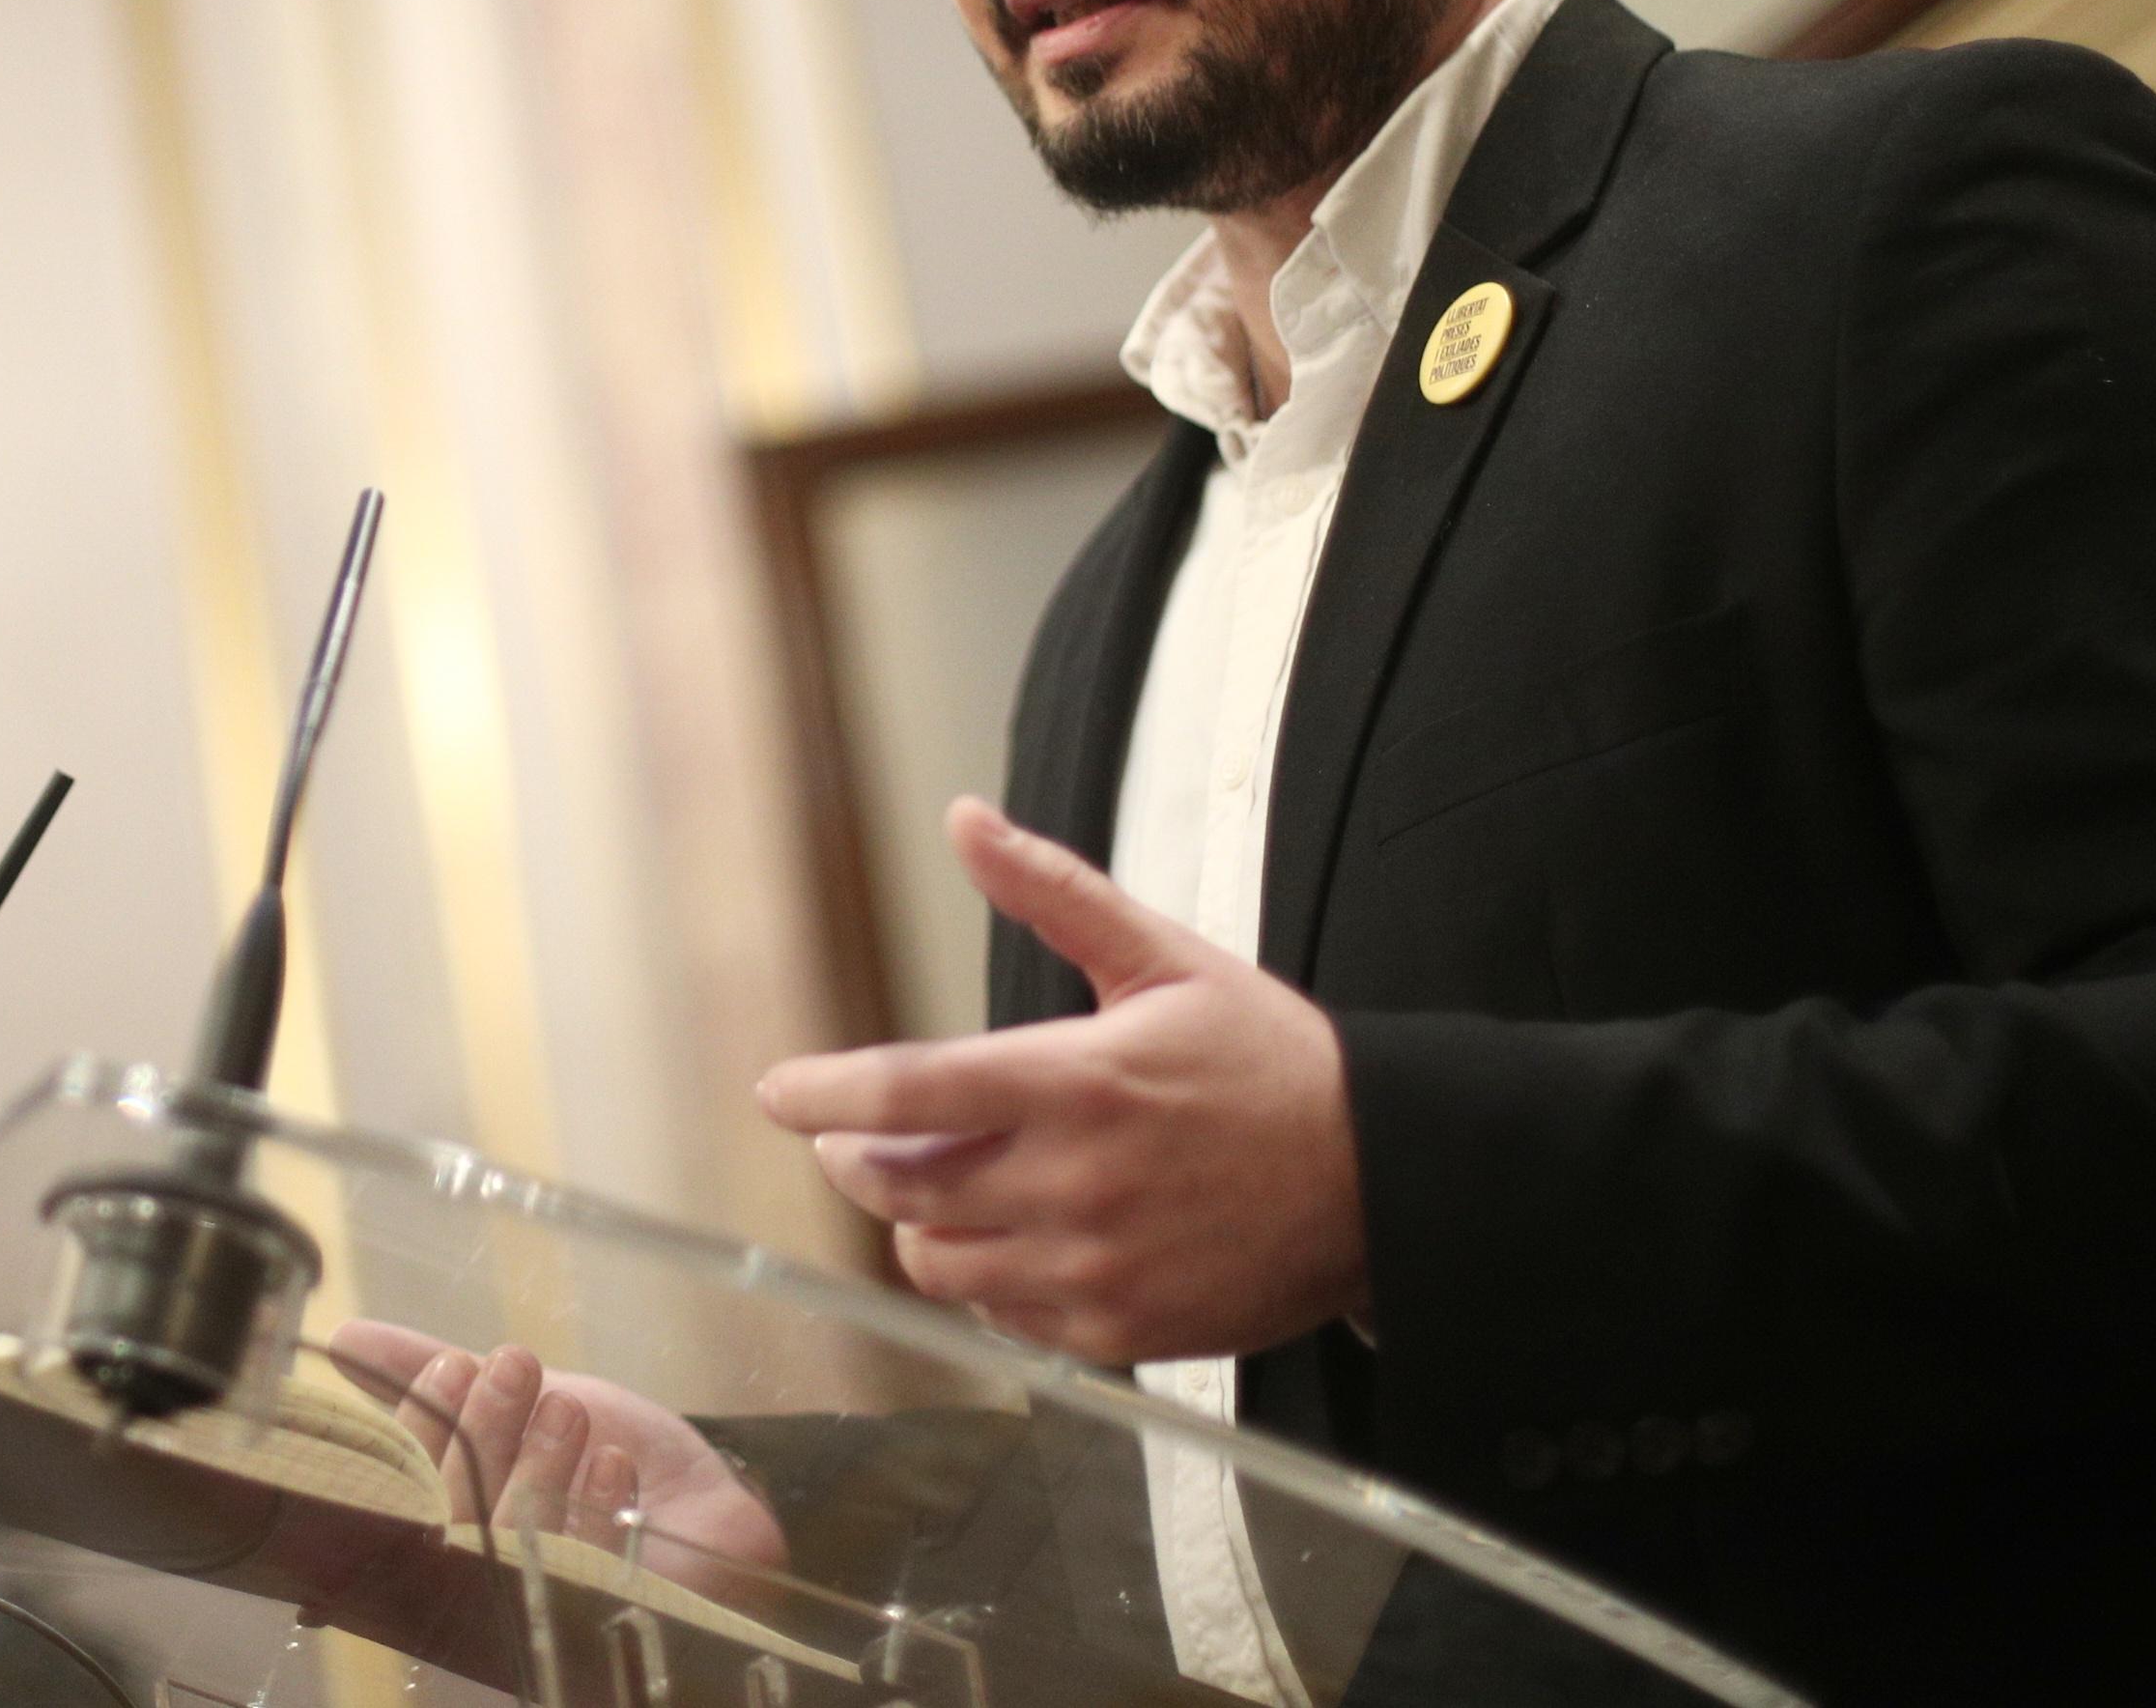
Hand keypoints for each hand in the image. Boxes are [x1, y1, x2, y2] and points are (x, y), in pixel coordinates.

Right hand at [325, 1321, 784, 1576]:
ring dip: (539, 1466)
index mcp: (447, 1528)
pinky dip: (597, 1514)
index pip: (408, 1489)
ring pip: (519, 1547)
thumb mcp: (514, 1400)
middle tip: (514, 1364)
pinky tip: (611, 1462)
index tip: (453, 1362)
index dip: (424, 1426)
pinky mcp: (608, 1622)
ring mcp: (543, 1608)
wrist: (699, 1498)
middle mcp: (482, 1581)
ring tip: (566, 1406)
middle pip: (460, 1518)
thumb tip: (346, 1340)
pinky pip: (593, 1580)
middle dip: (484, 1432)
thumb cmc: (594, 1454)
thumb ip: (429, 1373)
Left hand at [755, 798, 1369, 1367]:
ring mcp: (1094, 1271)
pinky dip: (988, 1278)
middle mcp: (1074, 1185)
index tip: (776, 1091)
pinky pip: (1000, 1318)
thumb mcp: (1164, 958)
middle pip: (900, 1189)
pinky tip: (1023, 1235)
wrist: (1379, 1180)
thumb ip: (1053, 893)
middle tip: (867, 1134)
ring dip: (923, 1222)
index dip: (820, 1094)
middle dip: (862, 1157)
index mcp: (1076, 1082)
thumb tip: (965, 819)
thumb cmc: (1268, 1061)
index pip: (904, 1094)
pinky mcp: (1117, 1335)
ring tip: (954, 1182)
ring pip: (938, 1261)